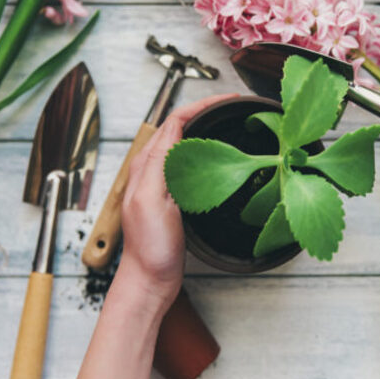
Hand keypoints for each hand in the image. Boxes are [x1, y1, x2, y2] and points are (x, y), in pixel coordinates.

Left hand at [118, 94, 238, 311]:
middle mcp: (151, 170)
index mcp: (146, 165)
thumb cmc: (151, 248)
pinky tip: (217, 157)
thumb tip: (173, 128)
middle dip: (205, 111)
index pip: (174, 121)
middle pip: (179, 126)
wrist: (150, 279)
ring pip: (184, 143)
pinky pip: (187, 163)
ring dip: (204, 128)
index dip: (200, 106)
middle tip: (233, 106)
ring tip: (228, 123)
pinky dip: (203, 151)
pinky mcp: (171, 196)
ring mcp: (161, 183)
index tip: (226, 100)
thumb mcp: (152, 201)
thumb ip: (159, 164)